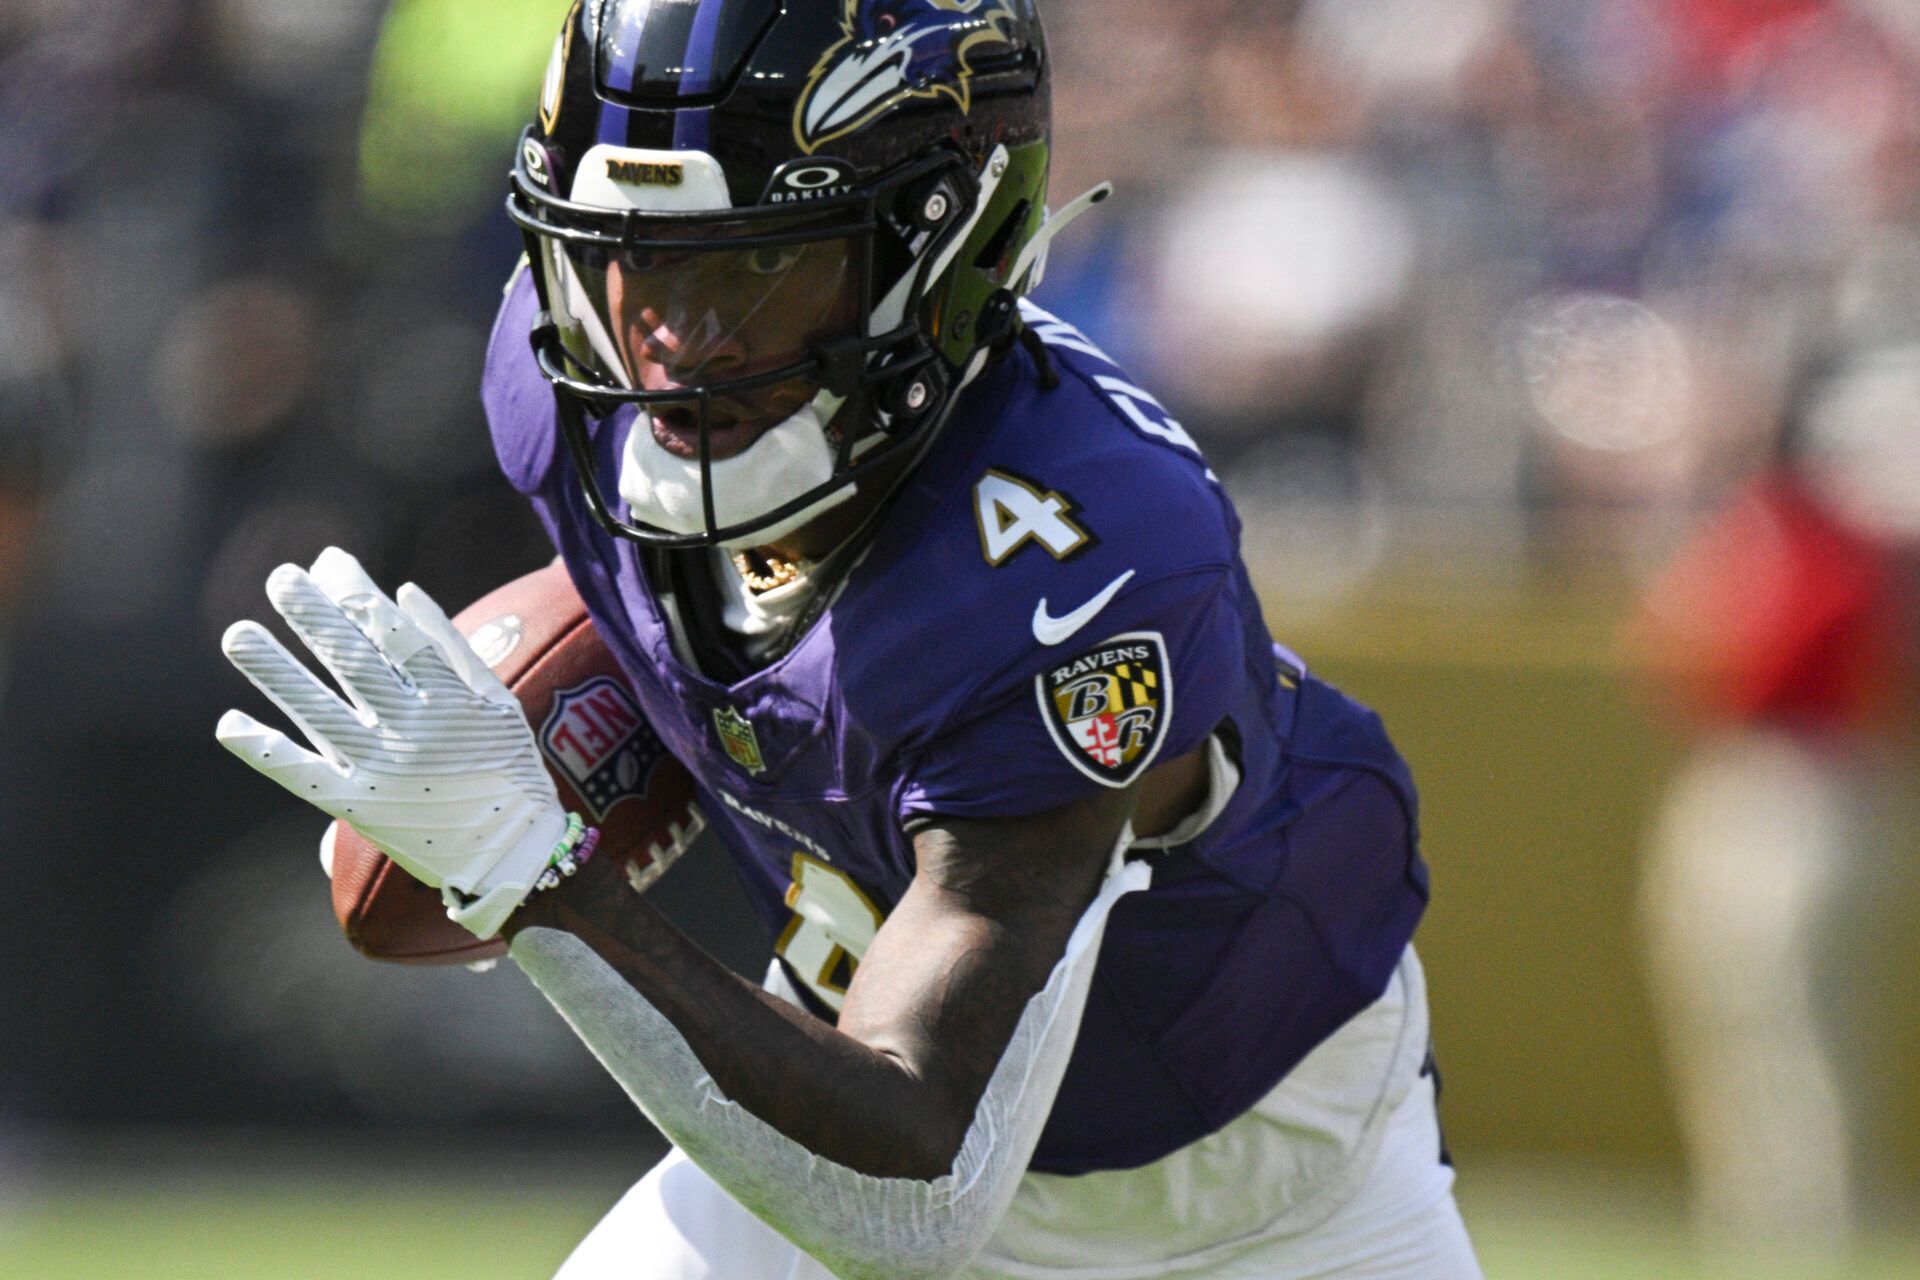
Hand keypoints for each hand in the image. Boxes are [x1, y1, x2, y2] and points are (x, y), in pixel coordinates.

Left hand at [216, 547, 568, 937]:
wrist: (512, 855)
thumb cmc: (508, 768)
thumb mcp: (497, 702)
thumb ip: (451, 646)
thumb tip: (402, 591)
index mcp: (450, 701)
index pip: (395, 634)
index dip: (359, 595)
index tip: (330, 562)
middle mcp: (413, 731)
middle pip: (352, 661)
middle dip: (314, 615)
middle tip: (280, 578)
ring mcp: (381, 769)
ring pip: (317, 709)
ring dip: (274, 669)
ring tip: (237, 633)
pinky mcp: (358, 806)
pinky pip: (303, 776)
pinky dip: (265, 751)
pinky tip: (228, 723)